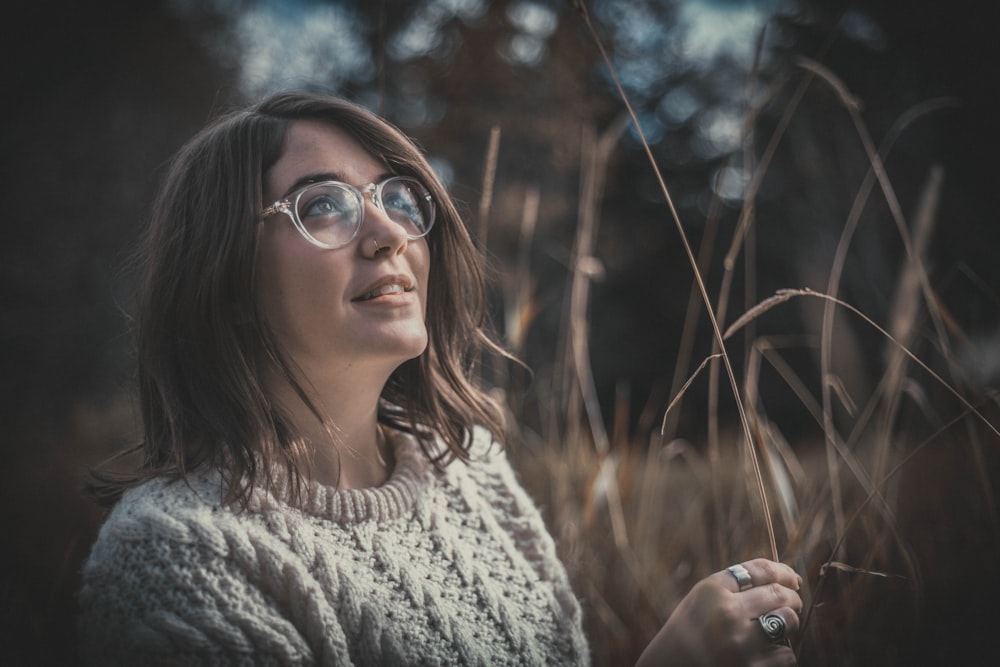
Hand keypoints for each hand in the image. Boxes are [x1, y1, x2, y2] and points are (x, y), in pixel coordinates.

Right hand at [635, 558, 801, 666]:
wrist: (669, 666)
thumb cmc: (689, 630)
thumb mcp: (702, 598)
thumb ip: (734, 586)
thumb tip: (787, 579)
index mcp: (712, 590)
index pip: (760, 570)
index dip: (783, 571)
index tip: (792, 578)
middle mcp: (726, 614)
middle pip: (779, 594)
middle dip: (793, 597)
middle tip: (794, 601)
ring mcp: (738, 643)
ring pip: (787, 621)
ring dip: (790, 621)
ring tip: (783, 624)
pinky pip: (785, 655)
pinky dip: (782, 652)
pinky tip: (769, 651)